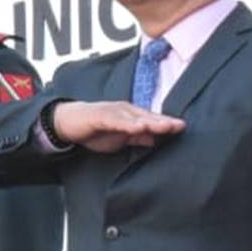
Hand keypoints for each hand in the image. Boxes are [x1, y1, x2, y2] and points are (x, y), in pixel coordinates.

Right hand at [48, 100, 184, 152]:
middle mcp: (124, 110)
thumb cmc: (95, 130)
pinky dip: (128, 124)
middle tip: (180, 126)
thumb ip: (136, 138)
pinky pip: (116, 120)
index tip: (183, 128)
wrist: (68, 122)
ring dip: (150, 122)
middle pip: (148, 116)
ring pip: (135, 117)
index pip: (152, 120)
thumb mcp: (119, 138)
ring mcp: (113, 112)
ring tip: (165, 127)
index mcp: (131, 116)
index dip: (167, 124)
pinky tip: (139, 128)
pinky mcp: (100, 115)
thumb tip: (154, 140)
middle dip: (164, 121)